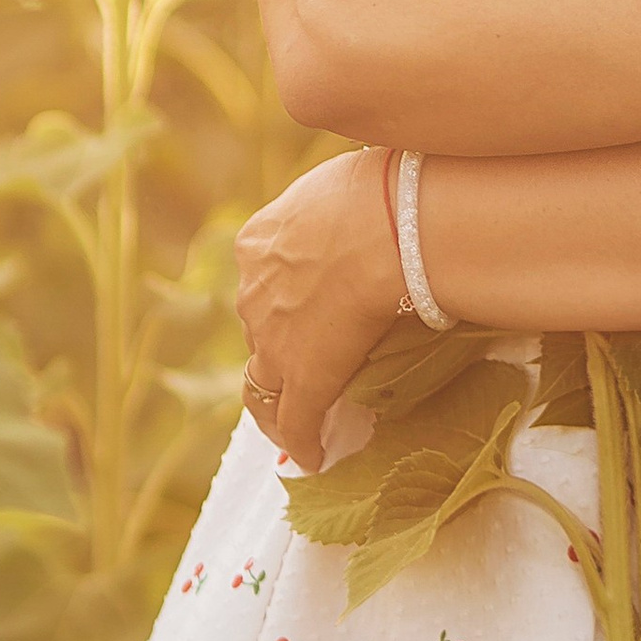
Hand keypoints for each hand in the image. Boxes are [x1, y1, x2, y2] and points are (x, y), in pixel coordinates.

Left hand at [236, 150, 404, 471]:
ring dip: (282, 398)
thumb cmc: (379, 190)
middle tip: (310, 360)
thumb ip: (334, 206)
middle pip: (259, 328)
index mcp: (258, 242)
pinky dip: (301, 442)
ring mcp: (274, 341)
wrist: (387, 226)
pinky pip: (296, 422)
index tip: (302, 309)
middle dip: (280, 344)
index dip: (280, 298)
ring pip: (264, 381)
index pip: (261, 281)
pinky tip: (313, 457)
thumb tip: (363, 199)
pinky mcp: (304, 380)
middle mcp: (253, 292)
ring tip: (301, 420)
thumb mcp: (339, 183)